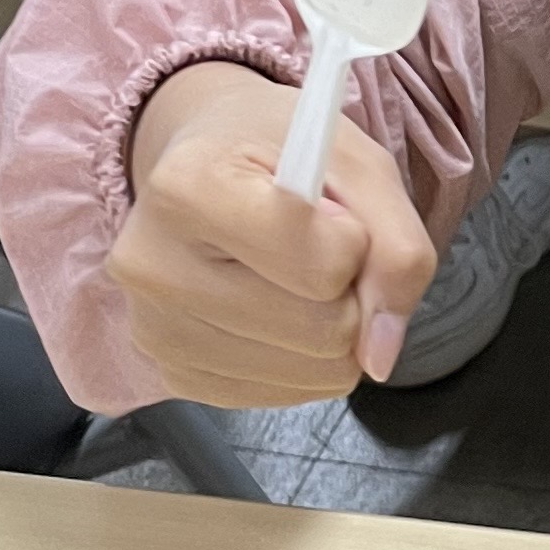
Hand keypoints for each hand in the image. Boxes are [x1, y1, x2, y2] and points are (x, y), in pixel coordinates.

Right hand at [111, 60, 437, 404]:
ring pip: (313, 373)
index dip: (354, 239)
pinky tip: (274, 307)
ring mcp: (154, 331)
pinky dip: (305, 358)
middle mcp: (152, 267)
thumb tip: (381, 355)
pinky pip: (287, 396)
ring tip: (292, 273)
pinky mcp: (172, 376)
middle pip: (324, 330)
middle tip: (316, 244)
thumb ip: (397, 248)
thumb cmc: (280, 153)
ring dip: (333, 329)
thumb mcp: (360, 166)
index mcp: (187, 188)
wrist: (209, 162)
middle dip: (349, 290)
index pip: (326, 265)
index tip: (327, 208)